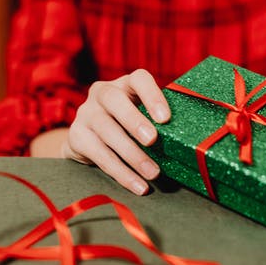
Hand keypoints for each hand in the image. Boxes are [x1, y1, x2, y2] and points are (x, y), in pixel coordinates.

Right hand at [62, 69, 170, 194]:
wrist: (86, 138)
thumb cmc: (125, 125)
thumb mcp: (140, 115)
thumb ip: (158, 121)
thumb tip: (189, 141)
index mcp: (124, 84)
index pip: (139, 79)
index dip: (152, 96)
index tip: (166, 119)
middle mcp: (102, 92)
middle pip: (115, 100)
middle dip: (134, 121)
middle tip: (153, 141)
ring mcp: (86, 113)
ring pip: (107, 130)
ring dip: (132, 154)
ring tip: (153, 173)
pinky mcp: (76, 136)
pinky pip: (99, 155)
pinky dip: (120, 172)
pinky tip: (137, 185)